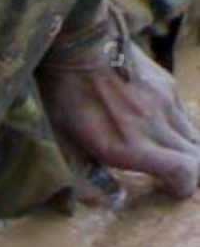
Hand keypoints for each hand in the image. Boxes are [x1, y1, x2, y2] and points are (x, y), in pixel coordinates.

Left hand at [39, 38, 199, 200]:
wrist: (79, 43)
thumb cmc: (64, 96)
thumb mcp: (61, 142)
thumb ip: (81, 178)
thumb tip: (101, 203)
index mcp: (128, 145)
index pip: (184, 171)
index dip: (184, 186)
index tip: (173, 190)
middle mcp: (154, 126)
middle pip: (196, 157)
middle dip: (189, 173)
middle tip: (173, 178)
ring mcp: (164, 103)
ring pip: (194, 136)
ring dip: (186, 151)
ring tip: (167, 156)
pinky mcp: (167, 85)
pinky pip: (183, 115)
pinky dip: (179, 129)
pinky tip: (158, 129)